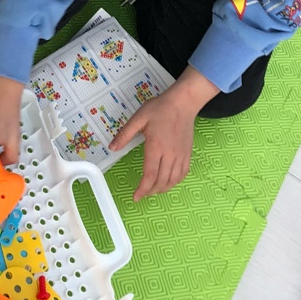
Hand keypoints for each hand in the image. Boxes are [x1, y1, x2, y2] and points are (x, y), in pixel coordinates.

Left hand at [109, 67, 218, 200]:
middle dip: (150, 191)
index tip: (136, 197)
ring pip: (173, 180)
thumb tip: (112, 147)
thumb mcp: (138, 118)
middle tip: (141, 194)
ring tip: (152, 190)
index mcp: (156, 146)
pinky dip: (175, 182)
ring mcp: (181, 155)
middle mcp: (170, 154)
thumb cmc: (160, 109)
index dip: (143, 189)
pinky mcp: (187, 153)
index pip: (150, 174)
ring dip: (162, 189)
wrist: (183, 102)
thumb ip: (125, 134)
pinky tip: (168, 182)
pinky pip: (182, 173)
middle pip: (161, 181)